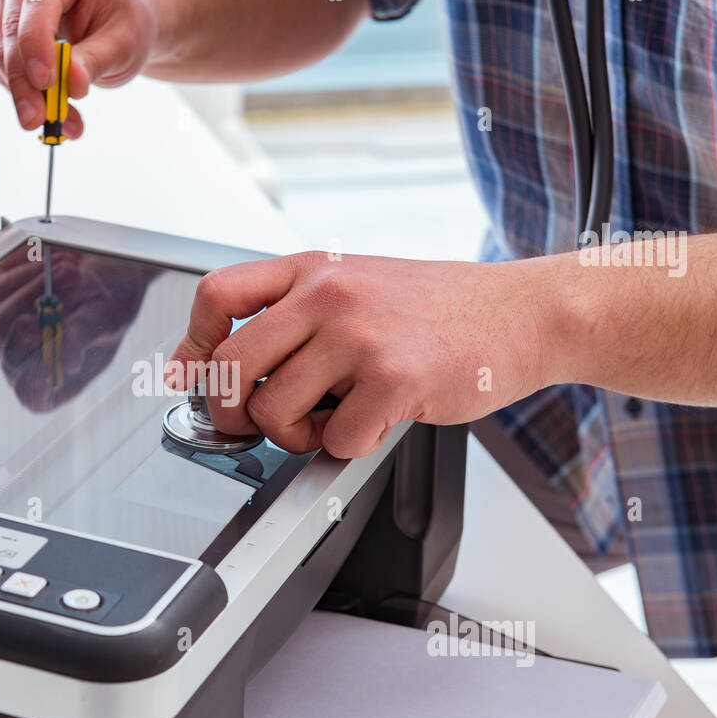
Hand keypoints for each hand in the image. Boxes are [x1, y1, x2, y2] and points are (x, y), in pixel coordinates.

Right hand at [0, 0, 156, 135]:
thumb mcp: (123, 41)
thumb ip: (96, 60)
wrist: (113, 18)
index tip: (46, 82)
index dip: (37, 43)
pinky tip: (43, 105)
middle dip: (25, 81)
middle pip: (13, 27)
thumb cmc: (120, 19)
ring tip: (55, 119)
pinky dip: (19, 88)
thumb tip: (73, 84)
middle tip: (41, 117)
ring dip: (22, 92)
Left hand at [0, 245, 153, 411]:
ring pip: (1, 320)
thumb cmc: (112, 299)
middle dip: (38, 321)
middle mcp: (28, 360)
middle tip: (59, 299)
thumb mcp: (108, 319)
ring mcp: (9, 331)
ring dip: (37, 290)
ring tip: (72, 271)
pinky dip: (29, 273)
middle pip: (10, 356)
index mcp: (58, 378)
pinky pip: (0, 290)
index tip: (48, 352)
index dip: (35, 378)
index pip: (33, 395)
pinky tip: (54, 265)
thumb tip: (66, 362)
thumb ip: (82, 338)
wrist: (107, 262)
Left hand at [165, 251, 559, 457]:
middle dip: (232, 412)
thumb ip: (295, 314)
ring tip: (330, 421)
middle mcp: (328, 294)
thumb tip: (225, 365)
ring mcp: (359, 336)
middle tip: (257, 423)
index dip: (194, 345)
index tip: (195, 376)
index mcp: (312, 269)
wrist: (522, 312)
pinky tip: (374, 424)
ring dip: (295, 437)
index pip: (215, 296)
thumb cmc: (438, 308)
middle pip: (230, 367)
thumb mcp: (356, 283)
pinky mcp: (394, 379)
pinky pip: (334, 441)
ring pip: (273, 412)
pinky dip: (348, 448)